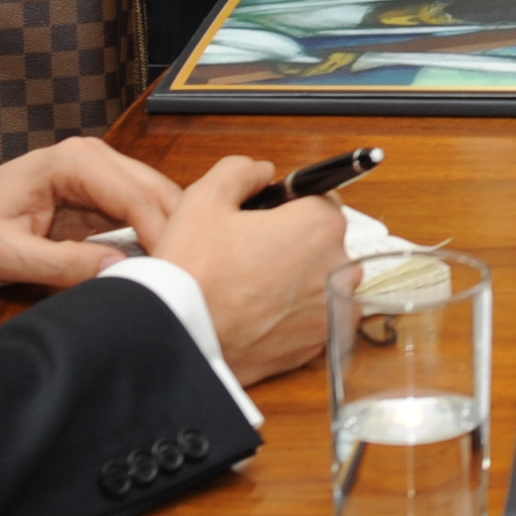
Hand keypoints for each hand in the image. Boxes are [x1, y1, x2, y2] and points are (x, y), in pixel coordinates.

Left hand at [0, 135, 189, 297]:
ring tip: (183, 275)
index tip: (179, 272)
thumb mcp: (7, 256)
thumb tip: (121, 268)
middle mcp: (92, 158)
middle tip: (193, 276)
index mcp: (72, 162)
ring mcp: (97, 174)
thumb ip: (63, 264)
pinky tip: (160, 265)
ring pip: (154, 202)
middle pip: (156, 192)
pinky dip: (151, 238)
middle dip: (176, 231)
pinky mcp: (96, 196)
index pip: (136, 195)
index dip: (162, 233)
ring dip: (168, 234)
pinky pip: (137, 215)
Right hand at [142, 154, 350, 386]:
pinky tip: (258, 314)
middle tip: (248, 255)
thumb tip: (261, 170)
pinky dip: (292, 315)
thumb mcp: (205, 198)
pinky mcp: (316, 345)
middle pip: (323, 241)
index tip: (265, 220)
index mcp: (319, 225)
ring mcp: (329, 310)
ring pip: (319, 281)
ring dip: (297, 280)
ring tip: (251, 287)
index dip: (289, 206)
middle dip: (294, 243)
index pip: (320, 200)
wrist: (179, 337)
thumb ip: (241, 171)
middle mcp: (336, 268)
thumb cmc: (193, 272)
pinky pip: (312, 319)